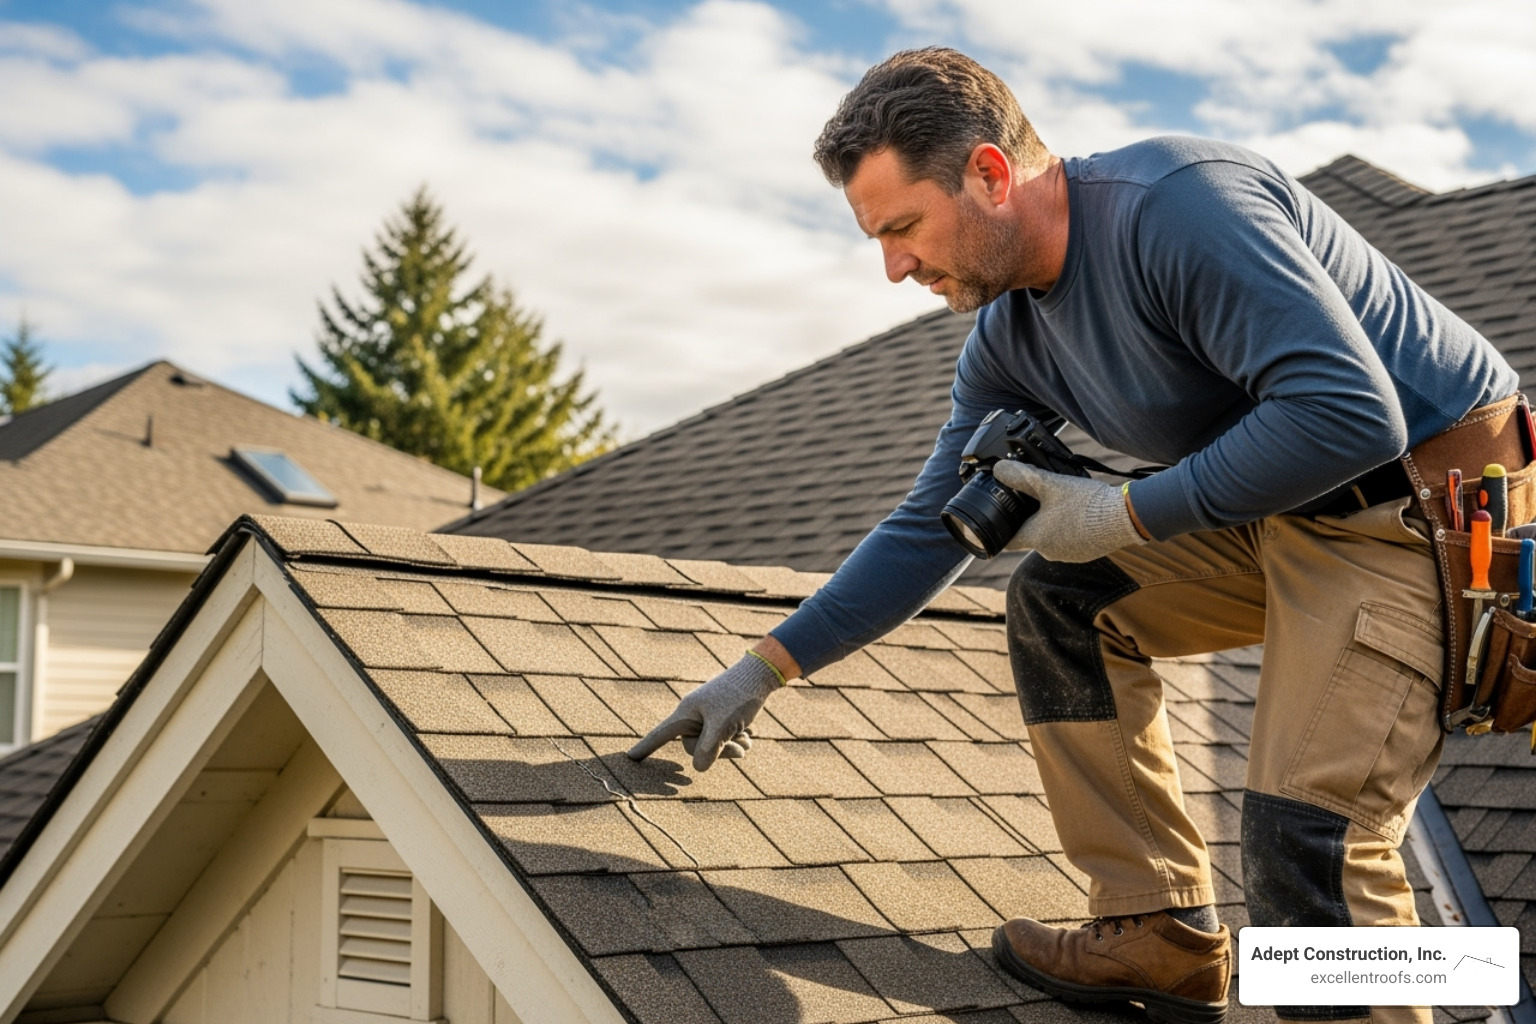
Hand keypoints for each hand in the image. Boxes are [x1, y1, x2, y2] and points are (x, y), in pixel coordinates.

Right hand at [627, 654, 782, 770]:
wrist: (759, 675)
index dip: (646, 747)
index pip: (661, 733)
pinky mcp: (721, 716)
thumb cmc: (738, 696)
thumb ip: (708, 748)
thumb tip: (698, 768)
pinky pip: (724, 738)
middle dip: (720, 751)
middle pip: (696, 747)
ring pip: (713, 745)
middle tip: (740, 745)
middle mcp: (694, 715)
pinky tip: (749, 732)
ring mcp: (708, 716)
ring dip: (732, 745)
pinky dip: (737, 739)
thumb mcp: (723, 725)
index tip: (630, 758)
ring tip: (747, 736)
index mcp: (686, 713)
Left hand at [992, 461, 1145, 562]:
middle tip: (1035, 499)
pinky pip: (1071, 541)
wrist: (1124, 518)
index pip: (1007, 541)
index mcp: (1036, 538)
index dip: (1000, 529)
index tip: (999, 519)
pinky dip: (1070, 528)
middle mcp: (1049, 552)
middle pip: (1030, 535)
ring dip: (1052, 523)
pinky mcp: (1087, 553)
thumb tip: (998, 470)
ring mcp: (1070, 555)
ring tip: (1060, 502)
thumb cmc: (1085, 503)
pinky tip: (1079, 513)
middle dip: (1030, 519)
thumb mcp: (1049, 483)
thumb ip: (1021, 476)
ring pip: (1052, 538)